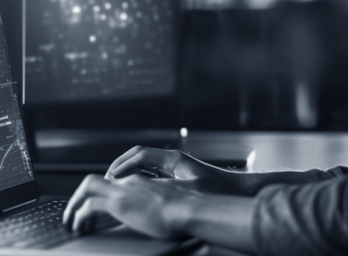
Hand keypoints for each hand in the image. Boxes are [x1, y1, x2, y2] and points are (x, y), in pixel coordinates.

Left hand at [62, 172, 198, 238]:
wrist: (190, 210)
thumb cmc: (187, 212)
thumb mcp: (169, 206)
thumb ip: (157, 207)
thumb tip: (157, 217)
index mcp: (140, 182)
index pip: (112, 183)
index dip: (100, 194)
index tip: (94, 206)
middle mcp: (128, 182)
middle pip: (94, 181)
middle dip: (80, 195)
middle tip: (74, 210)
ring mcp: (122, 191)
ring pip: (86, 189)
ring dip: (74, 204)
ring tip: (70, 220)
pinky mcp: (118, 203)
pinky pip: (89, 206)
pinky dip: (79, 215)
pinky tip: (77, 226)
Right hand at [106, 146, 245, 194]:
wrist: (240, 191)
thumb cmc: (220, 191)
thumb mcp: (189, 191)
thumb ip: (165, 189)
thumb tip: (143, 190)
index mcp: (174, 159)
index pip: (140, 155)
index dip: (122, 166)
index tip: (111, 178)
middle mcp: (173, 160)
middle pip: (139, 157)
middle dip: (121, 167)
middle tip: (108, 180)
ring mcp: (176, 167)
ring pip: (145, 164)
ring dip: (129, 172)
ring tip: (117, 185)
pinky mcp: (180, 176)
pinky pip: (152, 172)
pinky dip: (140, 178)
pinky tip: (137, 191)